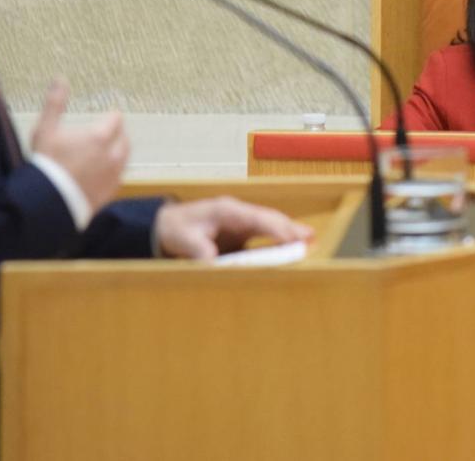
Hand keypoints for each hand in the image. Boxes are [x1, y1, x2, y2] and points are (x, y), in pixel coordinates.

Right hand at [30, 78, 128, 211]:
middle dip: (116, 133)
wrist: (49, 202)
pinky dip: (114, 169)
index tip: (105, 116)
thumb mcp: (46, 129)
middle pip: (124, 137)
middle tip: (105, 132)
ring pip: (124, 156)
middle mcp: (113, 154)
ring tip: (104, 150)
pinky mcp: (112, 190)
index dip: (110, 116)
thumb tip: (60, 78)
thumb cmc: (46, 164)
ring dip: (118, 150)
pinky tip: (101, 170)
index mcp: (100, 136)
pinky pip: (119, 175)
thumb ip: (55, 103)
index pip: (116, 118)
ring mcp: (114, 173)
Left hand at [155, 197, 313, 260]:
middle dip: (290, 227)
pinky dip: (277, 237)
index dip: (276, 229)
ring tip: (308, 240)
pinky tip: (290, 245)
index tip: (292, 239)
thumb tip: (214, 263)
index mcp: (227, 211)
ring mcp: (239, 221)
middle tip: (311, 237)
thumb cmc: (175, 229)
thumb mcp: (183, 240)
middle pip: (269, 217)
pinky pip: (262, 232)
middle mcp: (237, 213)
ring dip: (287, 231)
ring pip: (269, 223)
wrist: (163, 225)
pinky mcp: (238, 231)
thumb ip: (199, 250)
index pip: (258, 218)